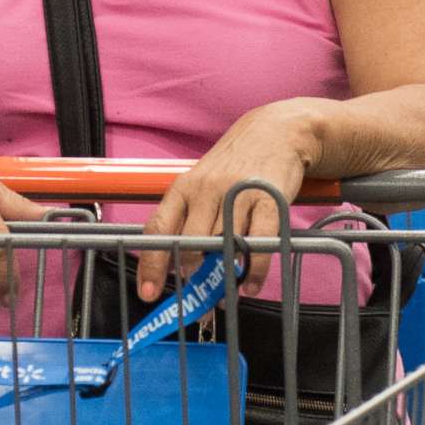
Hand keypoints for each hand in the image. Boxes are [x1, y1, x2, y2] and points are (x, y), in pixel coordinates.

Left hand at [136, 103, 318, 301]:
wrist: (276, 132)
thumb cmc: (235, 165)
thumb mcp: (202, 185)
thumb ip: (188, 220)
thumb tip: (176, 266)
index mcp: (184, 187)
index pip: (158, 229)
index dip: (151, 264)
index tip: (148, 292)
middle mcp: (207, 189)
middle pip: (190, 242)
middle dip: (191, 272)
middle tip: (197, 292)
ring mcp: (238, 194)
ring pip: (223, 245)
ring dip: (223, 277)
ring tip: (225, 292)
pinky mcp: (268, 200)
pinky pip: (259, 244)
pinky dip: (253, 271)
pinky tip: (249, 284)